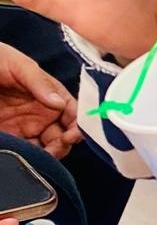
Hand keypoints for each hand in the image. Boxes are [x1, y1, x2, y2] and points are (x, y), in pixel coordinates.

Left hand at [0, 43, 79, 157]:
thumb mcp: (18, 65)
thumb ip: (39, 82)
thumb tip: (59, 102)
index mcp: (51, 95)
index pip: (73, 113)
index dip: (79, 125)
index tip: (73, 135)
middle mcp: (43, 113)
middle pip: (63, 136)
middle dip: (64, 145)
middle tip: (55, 149)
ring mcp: (26, 127)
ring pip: (47, 148)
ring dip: (49, 156)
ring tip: (41, 157)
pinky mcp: (10, 137)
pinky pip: (26, 153)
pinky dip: (30, 159)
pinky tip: (25, 157)